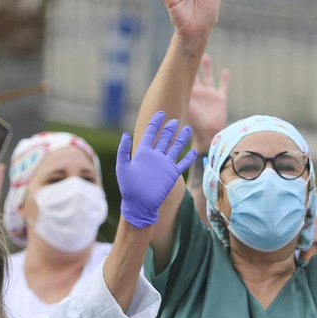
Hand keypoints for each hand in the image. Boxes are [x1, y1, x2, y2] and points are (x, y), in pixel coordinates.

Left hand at [116, 111, 197, 228]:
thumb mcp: (123, 167)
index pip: (150, 134)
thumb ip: (123, 150)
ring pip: (175, 148)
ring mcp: (164, 165)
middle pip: (164, 139)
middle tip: (175, 120)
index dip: (155, 123)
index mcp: (143, 153)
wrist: (139, 204)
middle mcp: (155, 157)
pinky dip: (188, 158)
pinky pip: (182, 164)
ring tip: (187, 129)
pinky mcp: (172, 174)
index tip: (160, 113)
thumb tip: (125, 134)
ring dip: (181, 139)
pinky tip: (193, 151)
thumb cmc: (128, 187)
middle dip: (169, 129)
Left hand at [185, 55, 229, 151]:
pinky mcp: (220, 98)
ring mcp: (209, 94)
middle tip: (190, 49)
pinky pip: (223, 86)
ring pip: (209, 77)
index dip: (181, 67)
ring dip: (207, 67)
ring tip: (205, 56)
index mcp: (189, 94)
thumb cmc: (194, 126)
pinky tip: (225, 71)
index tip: (178, 54)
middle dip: (193, 62)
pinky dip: (225, 79)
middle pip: (195, 74)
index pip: (184, 77)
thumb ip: (179, 102)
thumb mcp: (186, 111)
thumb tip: (167, 98)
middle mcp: (198, 92)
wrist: (208, 135)